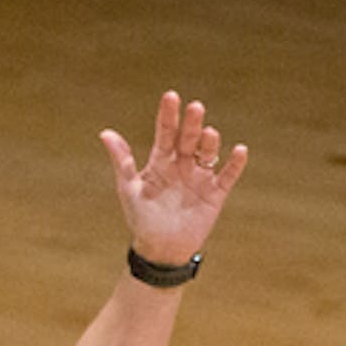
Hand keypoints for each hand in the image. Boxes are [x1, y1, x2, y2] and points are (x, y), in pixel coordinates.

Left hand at [99, 90, 248, 265]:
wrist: (159, 249)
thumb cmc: (141, 218)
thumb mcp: (129, 188)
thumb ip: (122, 161)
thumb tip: (105, 133)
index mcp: (161, 160)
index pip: (165, 132)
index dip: (168, 115)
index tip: (171, 96)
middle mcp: (182, 164)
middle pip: (188, 139)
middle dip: (191, 124)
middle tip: (195, 107)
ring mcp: (199, 178)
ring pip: (207, 154)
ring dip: (209, 143)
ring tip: (209, 133)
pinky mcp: (215, 194)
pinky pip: (227, 176)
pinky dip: (235, 164)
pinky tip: (239, 150)